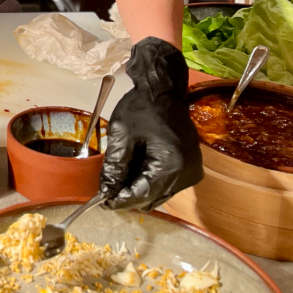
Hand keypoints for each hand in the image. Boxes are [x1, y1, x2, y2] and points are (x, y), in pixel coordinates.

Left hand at [100, 37, 202, 211]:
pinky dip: (149, 181)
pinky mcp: (190, 169)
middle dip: (127, 194)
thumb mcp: (122, 135)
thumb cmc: (142, 107)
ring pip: (158, 193)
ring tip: (119, 176)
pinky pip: (166, 185)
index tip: (101, 202)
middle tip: (106, 188)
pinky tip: (135, 169)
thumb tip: (107, 192)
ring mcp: (192, 173)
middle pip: (151, 197)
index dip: (120, 200)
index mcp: (172, 165)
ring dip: (138, 188)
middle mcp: (187, 174)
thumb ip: (115, 166)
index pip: (142, 194)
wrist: (164, 91)